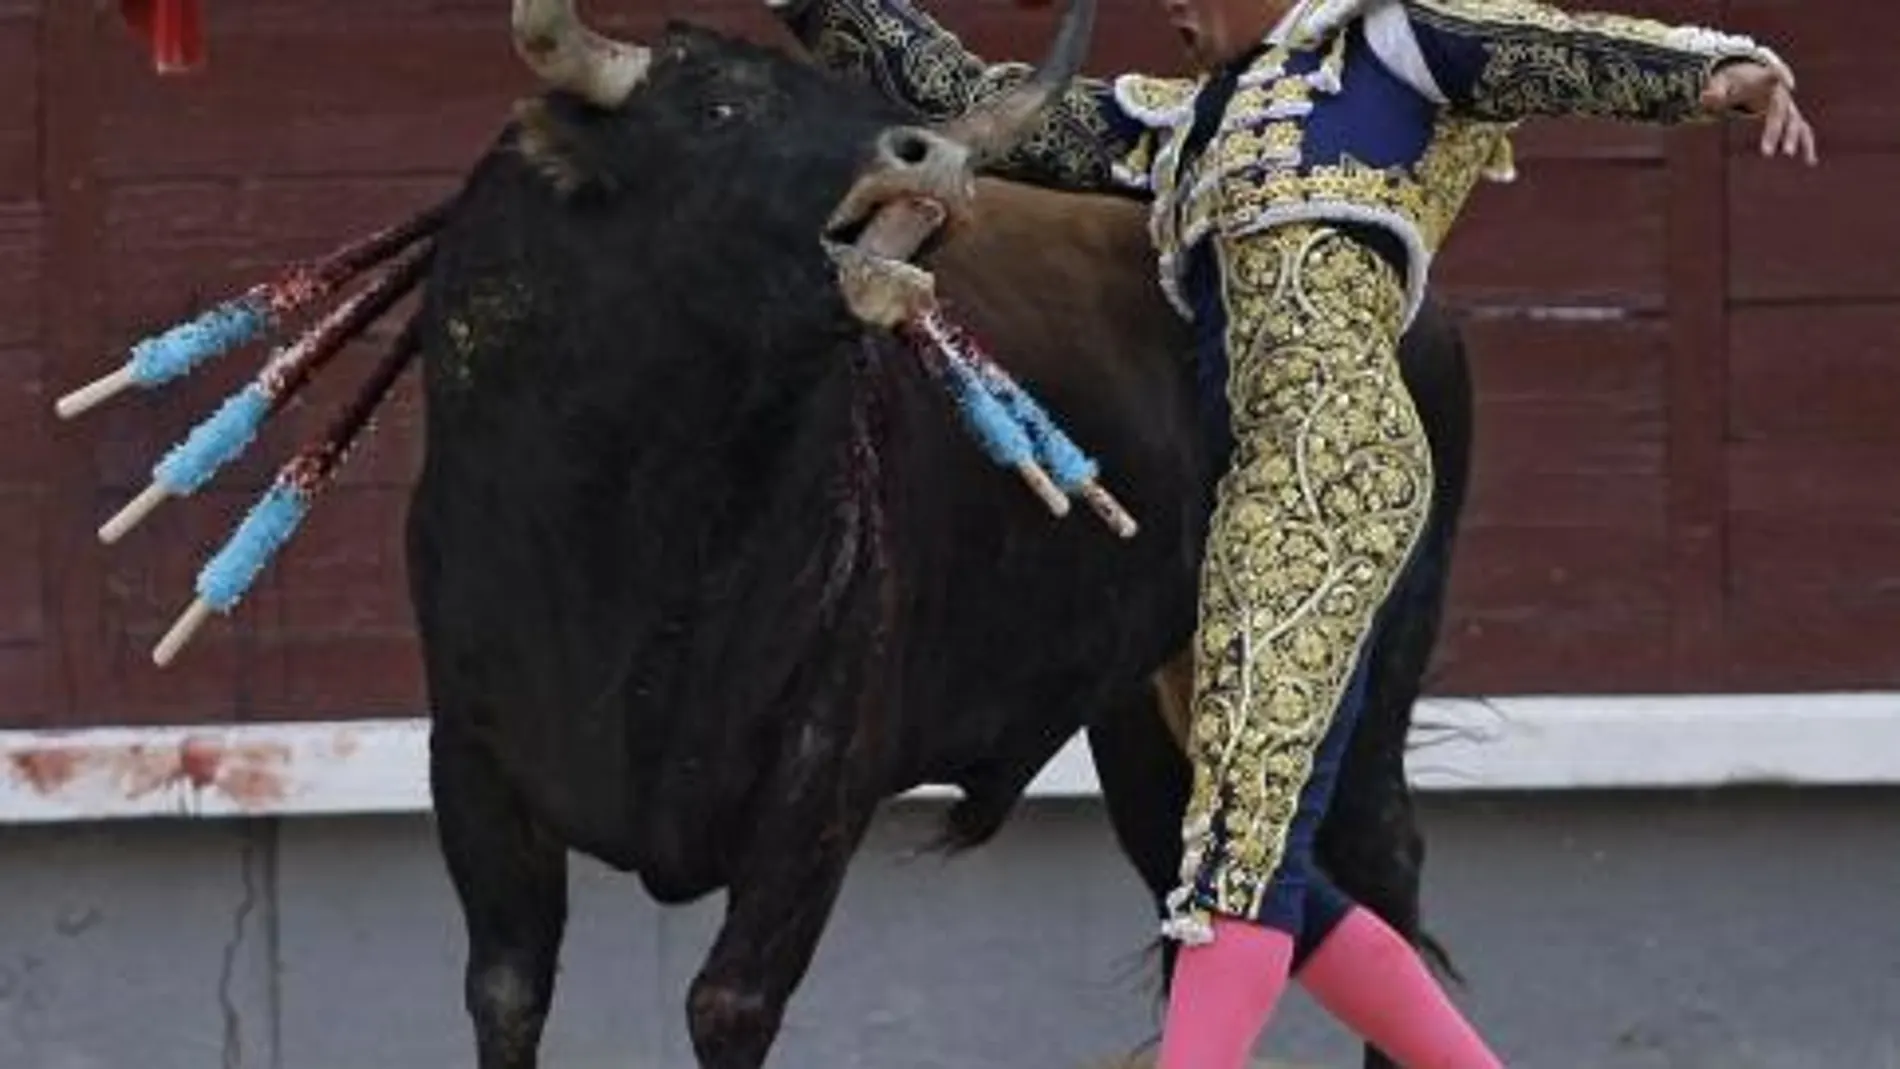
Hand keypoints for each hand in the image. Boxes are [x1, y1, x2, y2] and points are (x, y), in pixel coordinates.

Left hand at [1701, 60, 1817, 164]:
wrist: (1747, 79)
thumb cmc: (1733, 82)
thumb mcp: (1721, 83)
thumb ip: (1716, 92)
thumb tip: (1706, 98)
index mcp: (1766, 80)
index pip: (1774, 76)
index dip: (1782, 78)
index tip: (1789, 83)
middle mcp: (1781, 94)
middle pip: (1781, 111)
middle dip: (1775, 130)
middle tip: (1766, 151)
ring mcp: (1788, 107)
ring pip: (1794, 122)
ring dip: (1792, 138)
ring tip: (1788, 155)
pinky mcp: (1790, 119)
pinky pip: (1801, 131)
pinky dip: (1806, 145)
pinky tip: (1810, 162)